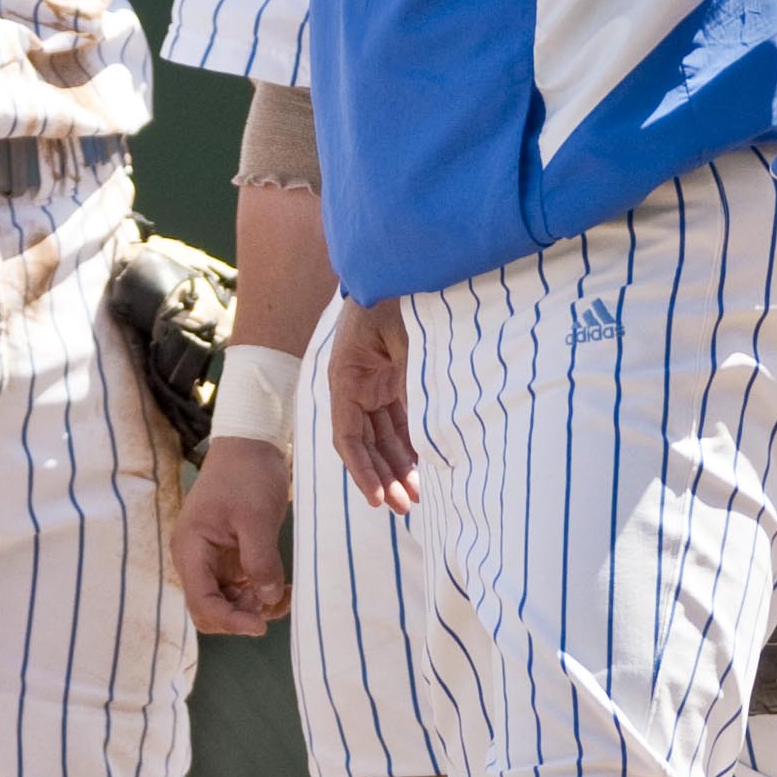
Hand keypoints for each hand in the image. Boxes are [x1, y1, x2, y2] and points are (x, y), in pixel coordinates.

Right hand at [173, 436, 290, 635]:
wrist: (250, 446)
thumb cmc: (247, 476)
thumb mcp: (257, 517)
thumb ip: (261, 560)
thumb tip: (266, 600)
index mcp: (192, 549)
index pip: (201, 602)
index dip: (230, 620)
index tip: (261, 624)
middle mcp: (197, 560)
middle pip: (210, 609)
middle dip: (241, 615)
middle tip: (274, 601)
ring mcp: (213, 560)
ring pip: (227, 603)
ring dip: (254, 607)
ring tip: (285, 593)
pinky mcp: (230, 558)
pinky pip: (241, 590)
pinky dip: (260, 595)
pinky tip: (283, 588)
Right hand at [330, 298, 417, 514]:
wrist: (399, 269)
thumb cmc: (395, 300)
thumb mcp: (404, 341)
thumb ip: (412, 382)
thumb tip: (430, 430)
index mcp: (346, 380)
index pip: (348, 438)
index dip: (362, 471)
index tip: (378, 499)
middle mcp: (356, 388)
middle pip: (366, 444)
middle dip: (383, 477)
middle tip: (404, 508)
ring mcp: (376, 385)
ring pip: (383, 437)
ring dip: (397, 466)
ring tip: (416, 497)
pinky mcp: (395, 381)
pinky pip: (400, 421)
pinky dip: (410, 444)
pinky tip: (424, 466)